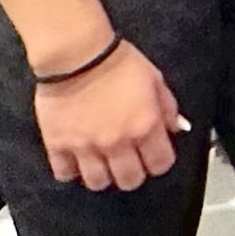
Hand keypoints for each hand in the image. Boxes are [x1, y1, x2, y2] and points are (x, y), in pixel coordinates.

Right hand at [36, 41, 187, 192]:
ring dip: (102, 174)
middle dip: (132, 173)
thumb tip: (176, 128)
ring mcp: (86, 146)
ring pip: (98, 182)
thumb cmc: (116, 61)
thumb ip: (167, 107)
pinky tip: (76, 159)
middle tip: (127, 162)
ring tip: (101, 162)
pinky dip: (71, 170)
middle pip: (129, 180)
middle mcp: (117, 142)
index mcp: (144, 126)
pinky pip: (65, 173)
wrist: (77, 53)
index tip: (152, 156)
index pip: (160, 165)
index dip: (158, 162)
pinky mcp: (58, 144)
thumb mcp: (154, 79)